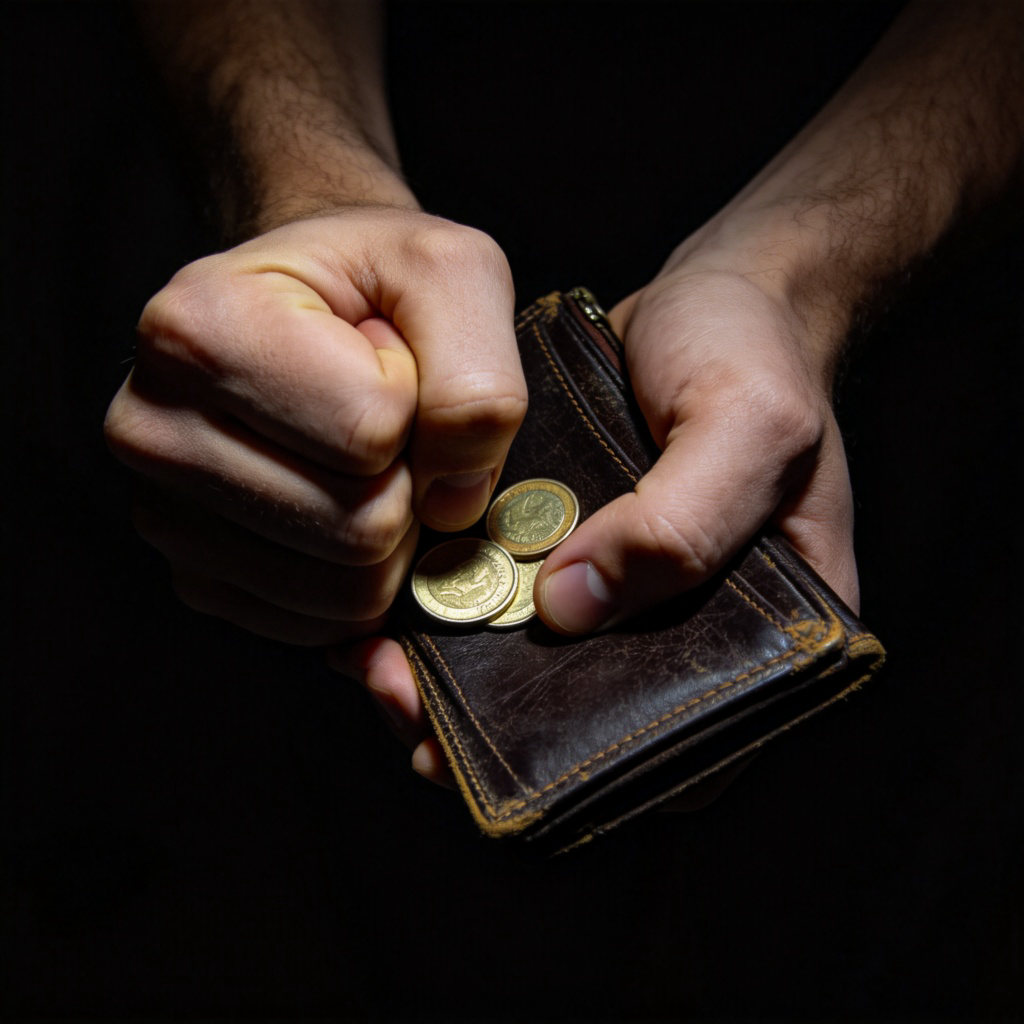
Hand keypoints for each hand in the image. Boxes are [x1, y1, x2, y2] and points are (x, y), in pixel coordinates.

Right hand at [105, 206, 526, 645]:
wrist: (311, 305)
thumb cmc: (377, 282)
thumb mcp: (452, 275)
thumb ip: (477, 380)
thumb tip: (456, 503)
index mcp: (198, 330)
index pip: (370, 431)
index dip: (417, 402)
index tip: (385, 356)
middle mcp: (152, 430)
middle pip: (361, 528)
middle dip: (409, 480)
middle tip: (380, 419)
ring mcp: (165, 518)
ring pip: (348, 593)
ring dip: (391, 534)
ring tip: (357, 458)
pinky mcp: (198, 580)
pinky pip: (324, 626)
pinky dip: (361, 580)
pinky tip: (340, 504)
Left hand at [338, 253, 857, 788]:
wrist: (712, 294)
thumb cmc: (756, 354)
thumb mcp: (751, 425)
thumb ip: (681, 524)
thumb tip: (568, 610)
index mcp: (765, 638)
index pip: (689, 753)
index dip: (598, 778)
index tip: (501, 766)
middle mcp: (684, 631)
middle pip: (590, 721)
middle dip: (495, 734)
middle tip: (408, 711)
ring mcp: (616, 591)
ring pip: (533, 670)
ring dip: (453, 680)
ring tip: (377, 666)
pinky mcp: (563, 548)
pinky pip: (503, 600)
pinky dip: (446, 614)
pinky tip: (386, 611)